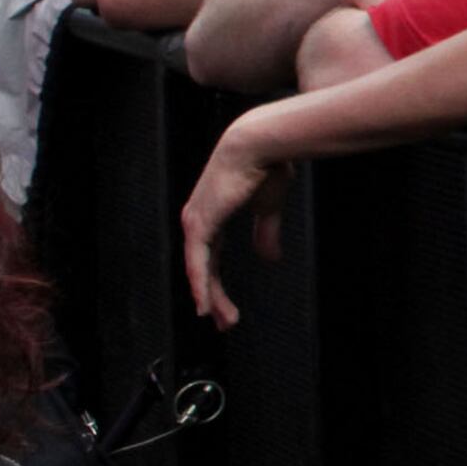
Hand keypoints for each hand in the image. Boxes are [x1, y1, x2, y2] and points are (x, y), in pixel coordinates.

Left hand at [179, 115, 293, 329]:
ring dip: (209, 296)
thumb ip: (266, 233)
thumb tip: (270, 259)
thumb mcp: (269, 207)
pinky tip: (205, 303)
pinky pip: (198, 263)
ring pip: (199, 270)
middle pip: (203, 269)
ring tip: (220, 319)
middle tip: (225, 321)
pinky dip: (201, 285)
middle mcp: (199, 221)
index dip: (219, 285)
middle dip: (214, 297)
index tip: (228, 306)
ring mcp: (196, 223)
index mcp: (213, 216)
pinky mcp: (200, 224)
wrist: (260, 144)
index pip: (213, 259)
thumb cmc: (267, 165)